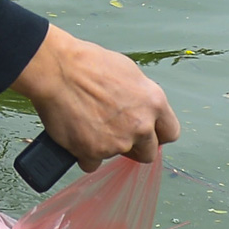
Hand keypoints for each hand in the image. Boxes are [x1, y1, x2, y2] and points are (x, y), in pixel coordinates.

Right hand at [8, 25, 178, 168]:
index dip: (157, 134)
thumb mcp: (128, 72)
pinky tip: (77, 135)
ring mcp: (118, 142)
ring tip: (89, 123)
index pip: (170, 133)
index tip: (148, 134)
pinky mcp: (93, 152)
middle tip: (115, 132)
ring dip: (106, 147)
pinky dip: (84, 154)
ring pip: (117, 156)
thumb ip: (141, 98)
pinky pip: (92, 163)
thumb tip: (140, 109)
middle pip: (148, 153)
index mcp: (154, 102)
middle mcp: (140, 125)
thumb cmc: (88, 64)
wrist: (57, 70)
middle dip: (134, 147)